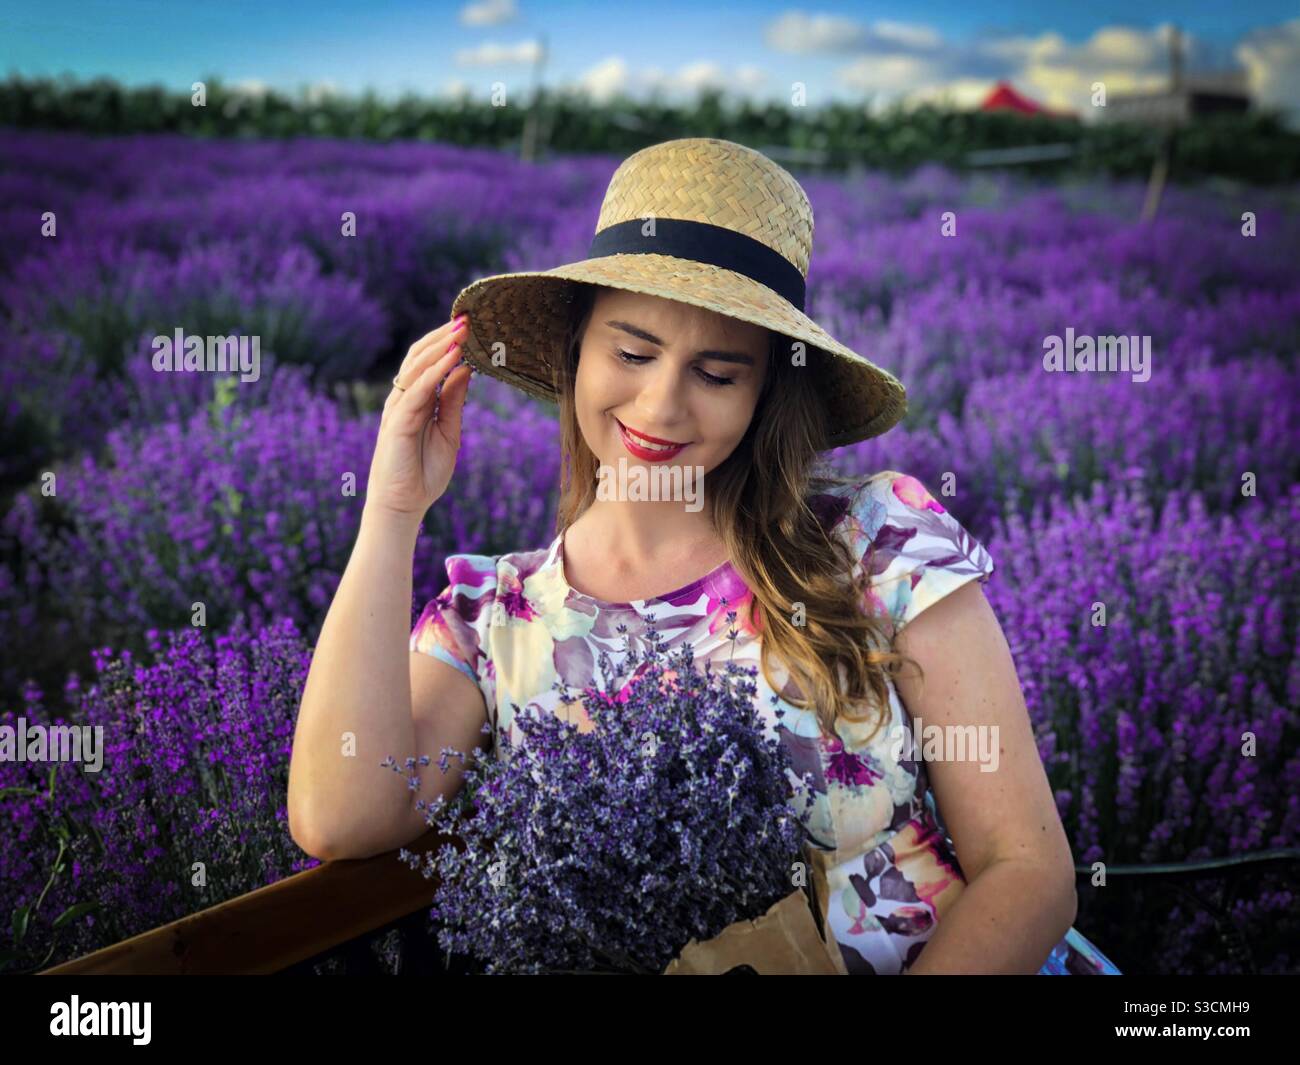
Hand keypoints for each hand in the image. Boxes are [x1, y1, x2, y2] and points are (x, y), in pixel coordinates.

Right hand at [364, 316, 471, 523]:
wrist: (404, 504)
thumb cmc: (425, 472)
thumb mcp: (449, 431)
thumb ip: (453, 400)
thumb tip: (465, 369)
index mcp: (416, 400)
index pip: (429, 361)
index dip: (447, 342)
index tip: (470, 327)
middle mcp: (403, 399)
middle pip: (420, 356)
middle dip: (444, 336)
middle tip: (468, 318)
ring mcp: (398, 408)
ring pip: (417, 367)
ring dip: (441, 345)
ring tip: (463, 329)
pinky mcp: (398, 422)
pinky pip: (418, 389)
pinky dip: (435, 371)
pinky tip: (453, 357)